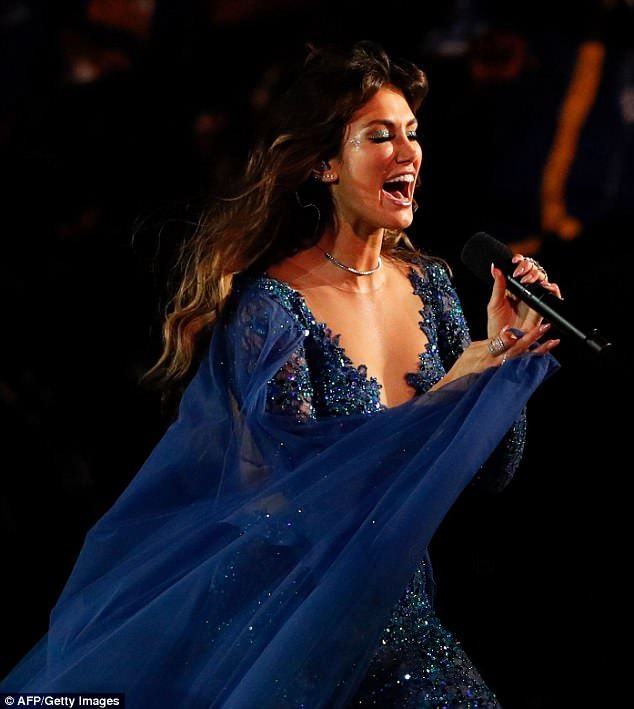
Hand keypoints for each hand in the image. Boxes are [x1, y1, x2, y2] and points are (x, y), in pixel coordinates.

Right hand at [432, 322, 559, 389]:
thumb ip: (489, 341)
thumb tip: (507, 332)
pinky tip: (543, 356)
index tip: (528, 328)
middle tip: (545, 327)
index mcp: (486, 354)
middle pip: (517, 348)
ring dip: (538, 351)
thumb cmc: (463, 368)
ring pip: (523, 359)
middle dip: (532, 337)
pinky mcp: (505, 379)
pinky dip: (532, 362)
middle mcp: (496, 364)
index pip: (503, 341)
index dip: (516, 335)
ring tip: (552, 342)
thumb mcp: (471, 350)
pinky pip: (521, 369)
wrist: (457, 388)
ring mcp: (502, 373)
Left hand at [488, 254, 562, 337]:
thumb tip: (495, 268)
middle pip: (535, 272)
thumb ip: (498, 286)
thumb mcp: (494, 303)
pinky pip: (552, 297)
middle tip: (521, 273)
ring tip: (529, 280)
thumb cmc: (497, 325)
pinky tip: (546, 287)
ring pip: (544, 282)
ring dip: (539, 277)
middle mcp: (526, 293)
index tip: (515, 261)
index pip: (522, 269)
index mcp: (514, 288)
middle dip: (530, 268)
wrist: (502, 342)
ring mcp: (534, 301)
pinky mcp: (541, 310)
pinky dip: (552, 290)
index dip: (521, 262)